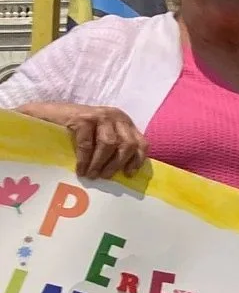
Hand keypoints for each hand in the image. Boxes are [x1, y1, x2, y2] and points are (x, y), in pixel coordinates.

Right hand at [23, 103, 146, 179]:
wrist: (43, 115)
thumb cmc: (74, 131)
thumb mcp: (99, 136)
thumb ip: (113, 148)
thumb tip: (123, 174)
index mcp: (124, 123)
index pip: (141, 142)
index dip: (137, 160)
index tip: (128, 174)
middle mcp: (116, 117)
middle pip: (128, 144)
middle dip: (117, 163)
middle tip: (105, 177)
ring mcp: (100, 115)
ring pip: (109, 144)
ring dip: (100, 163)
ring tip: (91, 175)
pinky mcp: (83, 118)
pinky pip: (88, 144)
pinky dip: (84, 160)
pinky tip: (80, 169)